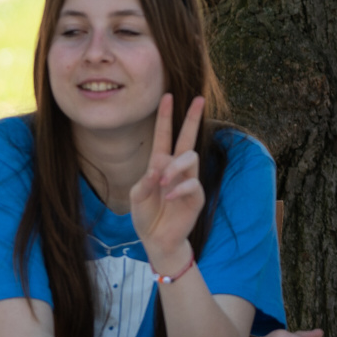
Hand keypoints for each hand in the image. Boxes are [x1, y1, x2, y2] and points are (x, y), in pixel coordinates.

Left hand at [132, 94, 205, 265]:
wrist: (157, 240)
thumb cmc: (146, 216)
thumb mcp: (137, 197)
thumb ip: (145, 182)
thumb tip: (158, 170)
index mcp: (160, 164)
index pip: (165, 135)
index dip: (166, 116)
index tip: (168, 96)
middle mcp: (176, 168)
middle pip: (188, 138)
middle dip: (193, 118)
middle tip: (199, 99)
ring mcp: (188, 181)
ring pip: (190, 158)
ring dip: (175, 167)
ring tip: (163, 182)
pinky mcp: (196, 196)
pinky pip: (192, 184)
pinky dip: (179, 188)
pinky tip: (170, 196)